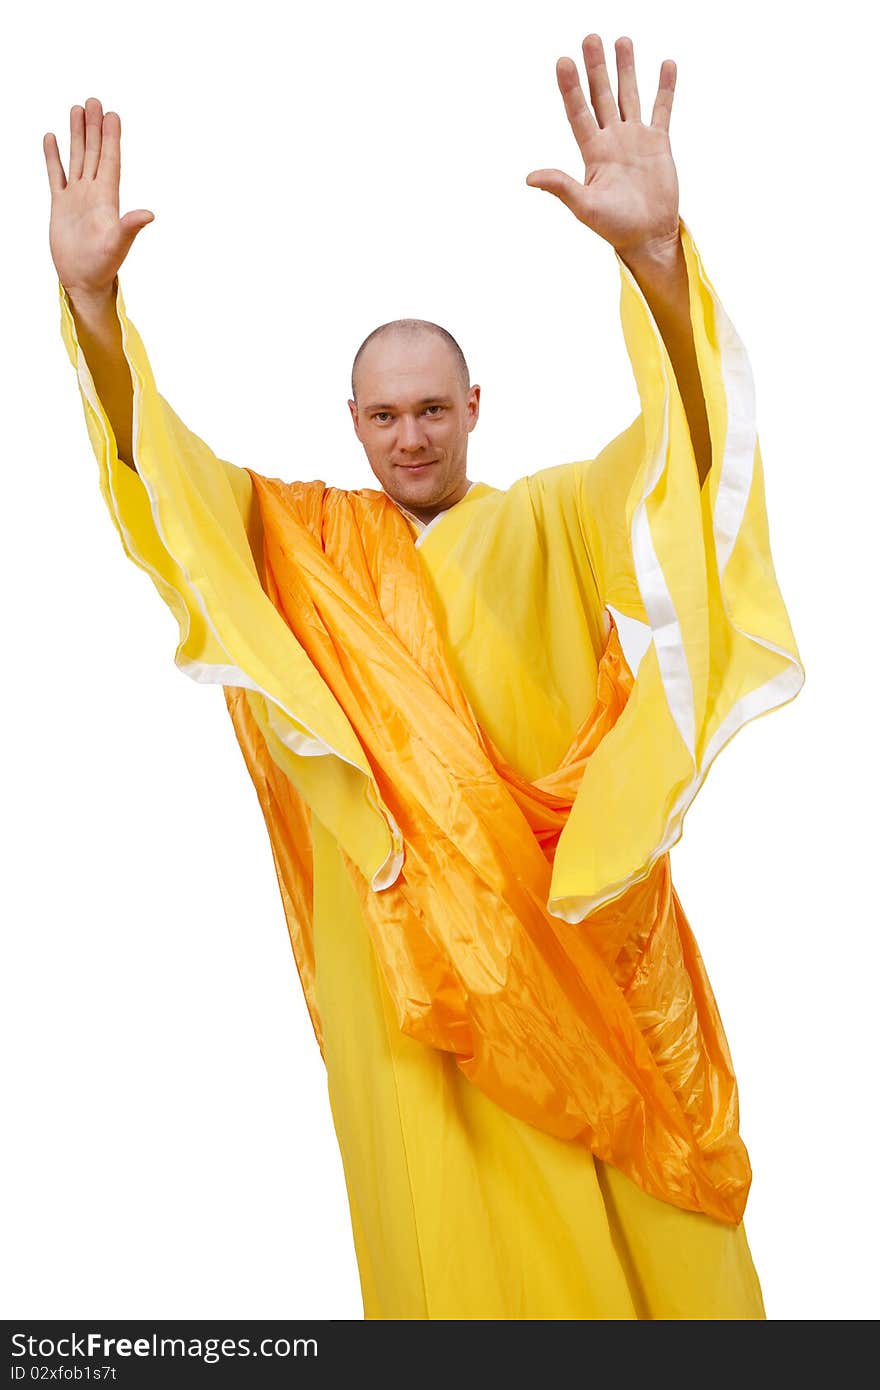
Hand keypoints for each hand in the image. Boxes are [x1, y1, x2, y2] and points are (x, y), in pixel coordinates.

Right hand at [43, 98, 154, 299]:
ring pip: (77, 158)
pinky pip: (56, 175)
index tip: (112, 115)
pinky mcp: (60, 205)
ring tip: (77, 110)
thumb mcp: (118, 244)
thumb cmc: (103, 266)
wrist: (83, 280)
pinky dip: (54, 157)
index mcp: (108, 198)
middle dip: (95, 127)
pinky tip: (52, 138)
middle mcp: (93, 193)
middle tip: (94, 101)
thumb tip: (149, 214)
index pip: (110, 160)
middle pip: (94, 152)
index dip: (111, 138)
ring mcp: (76, 197)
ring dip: (77, 135)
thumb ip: (131, 226)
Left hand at [526, 34, 679, 261]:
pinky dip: (665, 88)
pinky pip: (662, 109)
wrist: (648, 236)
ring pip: (629, 95)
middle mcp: (612, 139)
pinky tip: (666, 64)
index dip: (571, 88)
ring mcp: (636, 138)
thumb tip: (530, 177)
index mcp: (592, 151)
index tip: (563, 61)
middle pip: (602, 95)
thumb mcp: (584, 207)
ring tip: (621, 41)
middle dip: (596, 67)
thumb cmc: (614, 227)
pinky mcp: (659, 143)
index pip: (578, 111)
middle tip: (590, 38)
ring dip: (626, 68)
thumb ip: (561, 186)